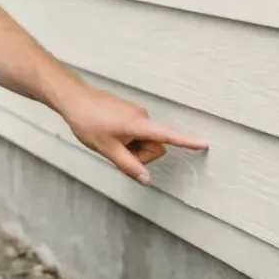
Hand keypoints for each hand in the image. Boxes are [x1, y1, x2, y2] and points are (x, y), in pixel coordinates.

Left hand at [56, 83, 208, 185]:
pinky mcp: (129, 112)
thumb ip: (129, 166)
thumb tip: (147, 180)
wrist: (73, 99)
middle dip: (140, 154)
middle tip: (116, 150)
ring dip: (132, 147)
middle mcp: (142, 116)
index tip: (205, 144)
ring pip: (144, 140)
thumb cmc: (88, 122)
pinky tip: (108, 134)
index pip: (168, 136)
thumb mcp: (107, 149)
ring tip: (109, 139)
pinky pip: (136, 132)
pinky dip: (127, 138)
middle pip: (155, 145)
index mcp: (139, 125)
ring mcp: (136, 113)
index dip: (187, 142)